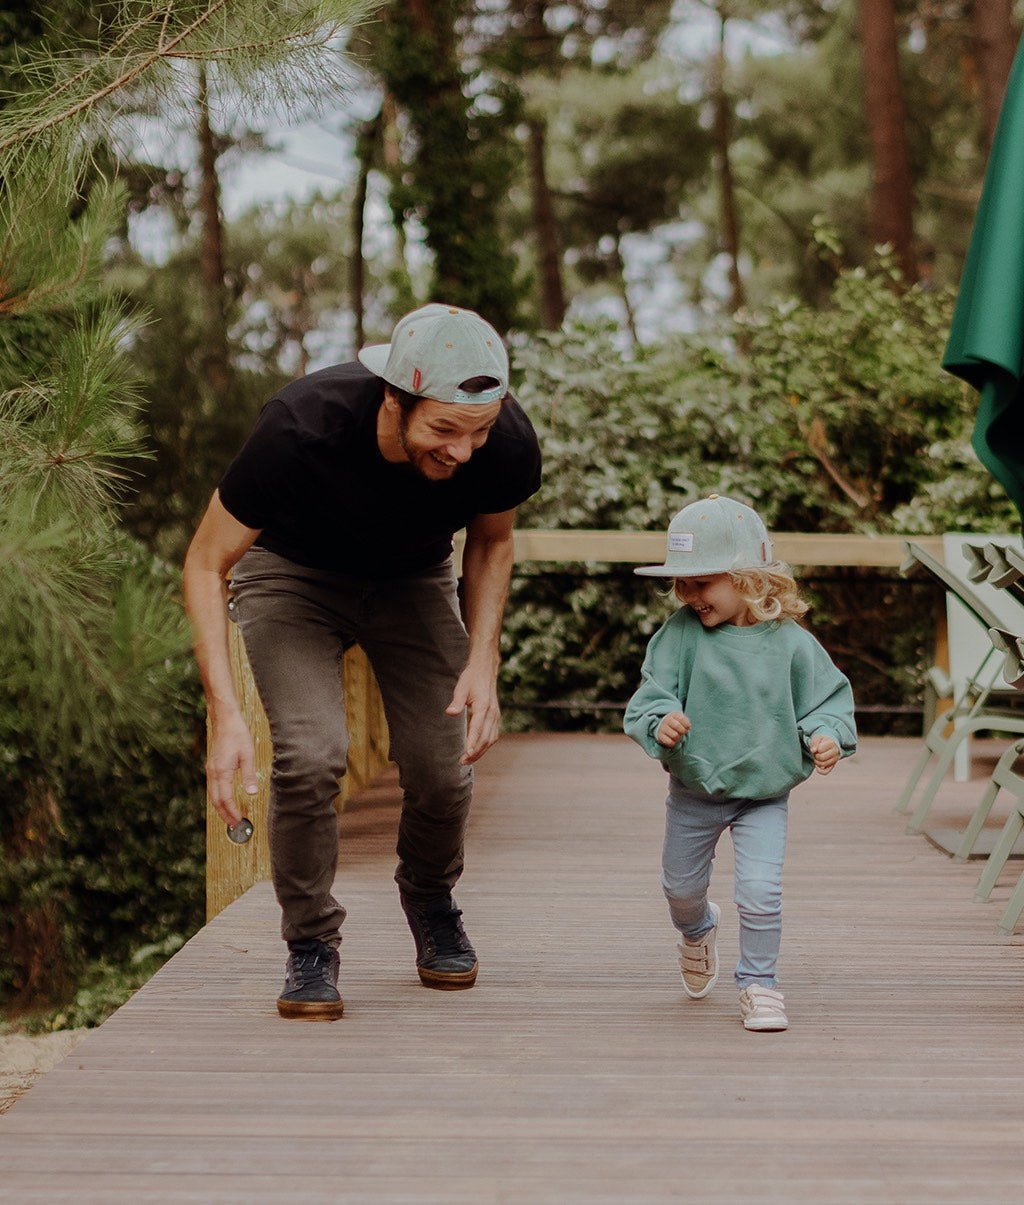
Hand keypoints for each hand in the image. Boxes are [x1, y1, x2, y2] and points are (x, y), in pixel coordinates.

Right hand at [207, 709, 257, 824]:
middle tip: (234, 825)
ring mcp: (211, 770)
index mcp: (221, 771)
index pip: (225, 798)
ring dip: (221, 807)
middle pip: (216, 800)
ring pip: (213, 795)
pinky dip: (219, 798)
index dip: (232, 811)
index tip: (239, 821)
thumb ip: (249, 775)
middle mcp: (213, 772)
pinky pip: (213, 787)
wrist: (225, 720)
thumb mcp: (247, 755)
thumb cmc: (237, 734)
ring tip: (230, 817)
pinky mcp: (212, 767)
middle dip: (224, 814)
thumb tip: (252, 793)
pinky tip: (225, 800)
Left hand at [447, 663, 500, 765]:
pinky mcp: (496, 716)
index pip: (478, 728)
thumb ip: (456, 702)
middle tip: (462, 761)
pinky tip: (478, 750)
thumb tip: (450, 713)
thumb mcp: (461, 687)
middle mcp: (492, 712)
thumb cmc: (471, 678)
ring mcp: (496, 715)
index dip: (472, 743)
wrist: (485, 670)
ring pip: (491, 739)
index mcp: (484, 706)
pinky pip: (493, 735)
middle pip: (486, 738)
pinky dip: (486, 745)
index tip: (466, 754)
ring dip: (481, 751)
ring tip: (468, 759)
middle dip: (475, 752)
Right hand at [657, 711, 690, 747]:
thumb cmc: (676, 723)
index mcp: (673, 715)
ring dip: (678, 738)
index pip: (682, 719)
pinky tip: (673, 740)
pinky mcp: (660, 736)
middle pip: (677, 726)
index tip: (687, 727)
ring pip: (675, 735)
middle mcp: (666, 720)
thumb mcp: (682, 720)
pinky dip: (673, 743)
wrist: (664, 727)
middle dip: (683, 731)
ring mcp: (662, 728)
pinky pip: (669, 742)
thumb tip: (688, 726)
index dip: (687, 725)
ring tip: (677, 736)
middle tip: (682, 732)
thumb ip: (686, 721)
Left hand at [810, 734, 839, 774]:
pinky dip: (819, 770)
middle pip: (822, 758)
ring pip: (823, 765)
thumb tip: (813, 750)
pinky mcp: (832, 765)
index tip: (816, 747)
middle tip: (815, 753)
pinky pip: (825, 772)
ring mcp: (835, 759)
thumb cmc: (821, 740)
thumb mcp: (817, 738)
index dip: (815, 749)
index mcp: (832, 743)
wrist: (827, 743)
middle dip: (815, 756)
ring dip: (816, 762)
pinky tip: (817, 766)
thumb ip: (814, 742)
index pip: (820, 749)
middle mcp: (835, 752)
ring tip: (816, 757)